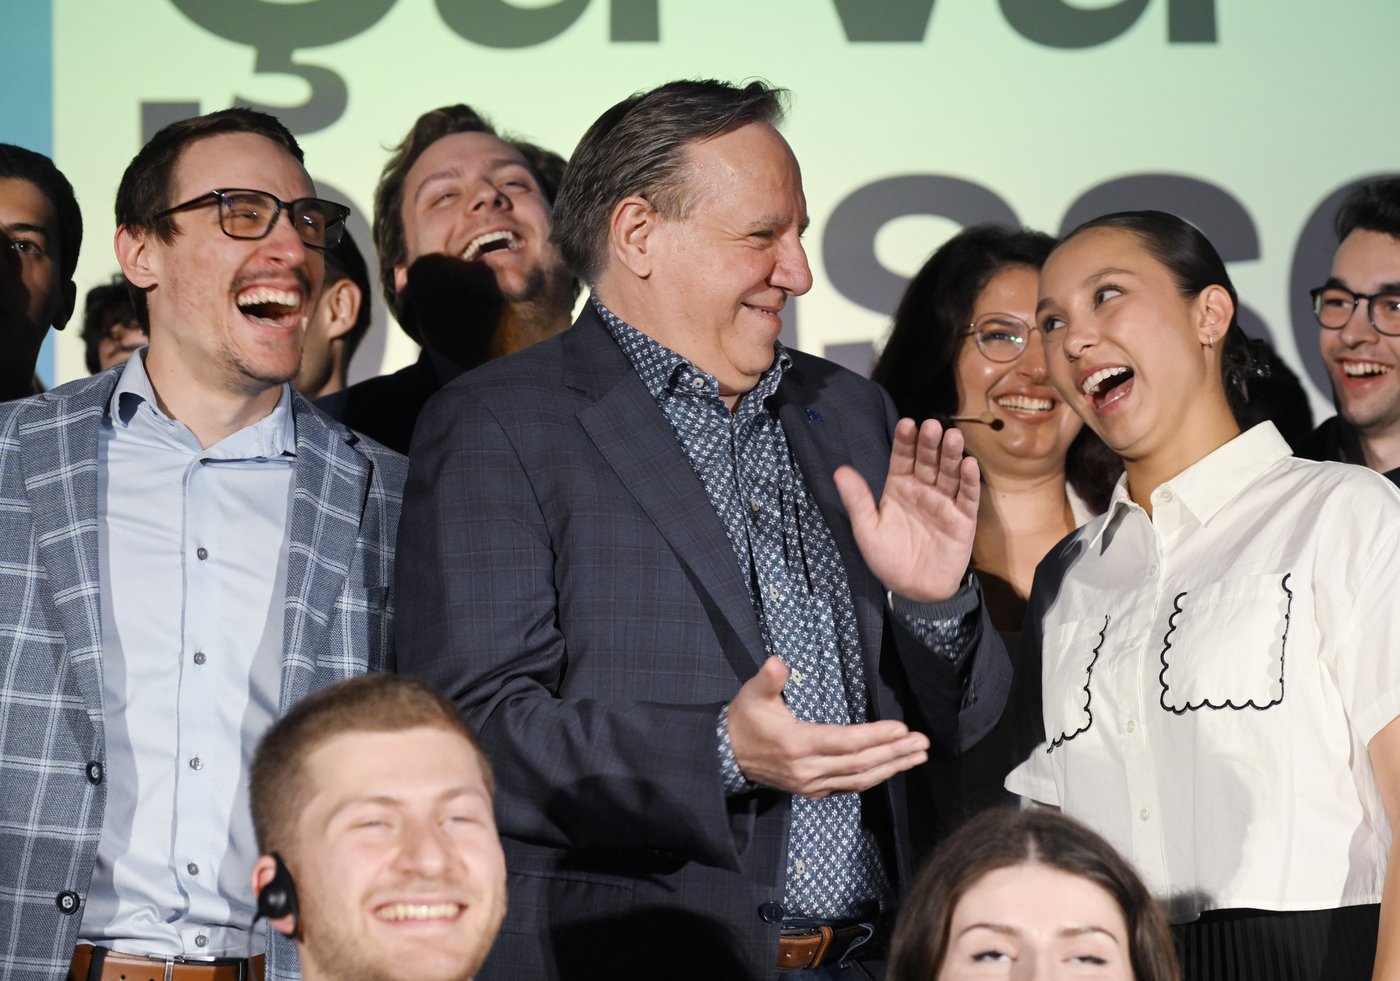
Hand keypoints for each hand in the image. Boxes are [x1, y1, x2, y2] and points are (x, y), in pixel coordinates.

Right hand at [727, 657, 930, 798]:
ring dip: (891, 767)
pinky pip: (850, 786)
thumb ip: (768, 679)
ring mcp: (811, 784)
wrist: (726, 756)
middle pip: (859, 764)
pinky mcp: (813, 790)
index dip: (874, 737)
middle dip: (893, 753)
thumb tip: (777, 662)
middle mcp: (807, 769)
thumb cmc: (744, 720)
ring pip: (859, 779)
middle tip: (922, 742)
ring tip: (918, 756)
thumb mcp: (752, 695)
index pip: (844, 742)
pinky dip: (874, 777)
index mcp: (796, 744)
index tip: (901, 728)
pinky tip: (892, 768)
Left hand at [834, 417, 978, 602]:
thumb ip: (857, 500)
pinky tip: (969, 464)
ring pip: (949, 473)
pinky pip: (967, 497)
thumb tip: (839, 471)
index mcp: (899, 487)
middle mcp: (923, 489)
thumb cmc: (887, 558)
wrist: (914, 590)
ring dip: (952, 455)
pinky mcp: (963, 519)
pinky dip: (969, 481)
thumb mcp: (866, 529)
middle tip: (931, 425)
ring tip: (952, 437)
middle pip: (928, 461)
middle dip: (929, 443)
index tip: (907, 424)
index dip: (905, 442)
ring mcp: (945, 502)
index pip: (902, 458)